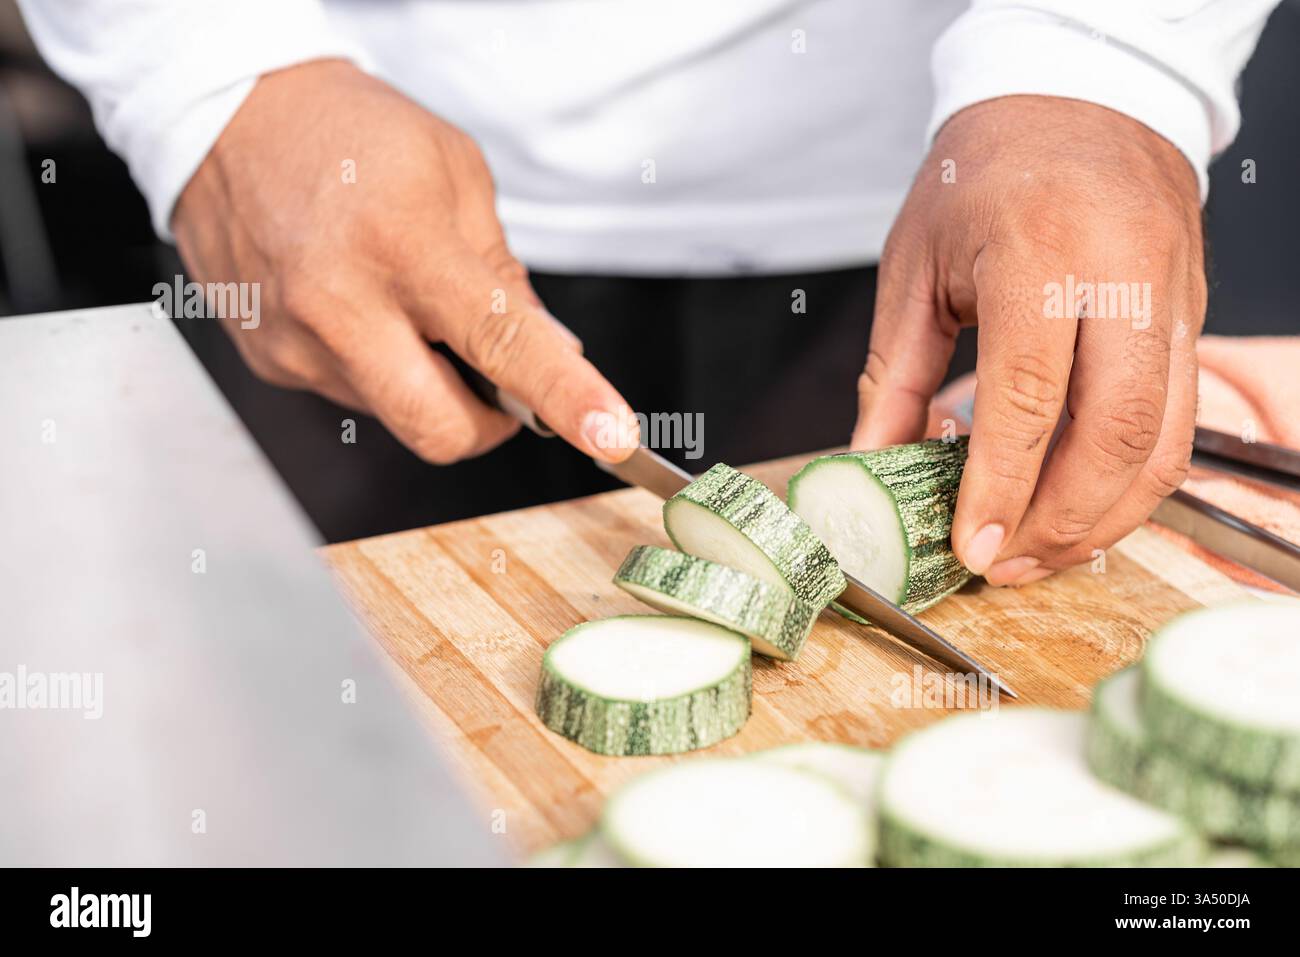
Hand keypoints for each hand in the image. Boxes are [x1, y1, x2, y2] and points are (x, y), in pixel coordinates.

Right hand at [174, 60, 637, 463]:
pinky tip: (359, 308)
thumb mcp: (454, 175)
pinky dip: (376, 367)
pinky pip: (349, 393)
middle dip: (489, 425)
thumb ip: (504, 274)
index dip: (564, 399)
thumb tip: (552, 351)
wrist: (226, 116)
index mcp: (402, 245)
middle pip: (439, 429)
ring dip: (426, 382)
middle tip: (502, 387)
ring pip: (395, 414)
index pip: (502, 344)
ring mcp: (295, 343)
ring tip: (405, 306)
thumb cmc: (349, 134)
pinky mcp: (268, 361)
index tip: (610, 436)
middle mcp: (338, 305)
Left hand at [853, 95, 1203, 584]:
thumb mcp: (914, 266)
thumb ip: (896, 375)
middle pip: (1115, 432)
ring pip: (1164, 439)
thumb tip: (872, 463)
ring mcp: (1172, 295)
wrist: (1076, 101)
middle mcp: (1122, 274)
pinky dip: (1134, 481)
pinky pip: (1180, 420)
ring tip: (1040, 556)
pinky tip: (1082, 508)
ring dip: (1105, 518)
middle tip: (1004, 565)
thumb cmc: (983, 175)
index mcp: (1041, 250)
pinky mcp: (1193, 314)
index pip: (1030, 395)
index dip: (1000, 485)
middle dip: (1059, 520)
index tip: (969, 545)